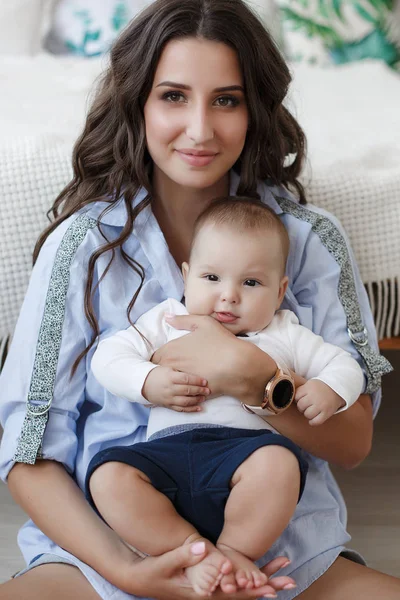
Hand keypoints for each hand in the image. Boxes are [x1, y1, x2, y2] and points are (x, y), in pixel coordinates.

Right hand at [119, 542, 295, 598]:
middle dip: (267, 585)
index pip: (233, 593)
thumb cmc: (153, 572)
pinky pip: (233, 584)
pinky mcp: (208, 584)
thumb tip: (204, 545)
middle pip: (244, 593)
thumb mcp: (165, 564)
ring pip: (242, 589)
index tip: (272, 585)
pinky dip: (249, 578)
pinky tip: (262, 576)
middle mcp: (210, 595)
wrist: (141, 579)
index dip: (253, 588)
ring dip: (263, 581)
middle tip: (291, 580)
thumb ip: (184, 554)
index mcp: (203, 593)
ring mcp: (210, 591)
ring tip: (285, 577)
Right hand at [142, 366, 209, 411]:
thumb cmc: (159, 374)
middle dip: (199, 390)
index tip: (205, 381)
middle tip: (208, 390)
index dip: (197, 380)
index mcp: (170, 377)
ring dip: (196, 400)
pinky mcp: (168, 405)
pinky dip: (191, 409)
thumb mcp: (168, 368)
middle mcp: (170, 389)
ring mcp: (169, 398)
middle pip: (187, 390)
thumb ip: (180, 370)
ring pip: (185, 401)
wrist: (145, 384)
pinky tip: (199, 408)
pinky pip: (181, 409)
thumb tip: (197, 368)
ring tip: (204, 397)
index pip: (186, 379)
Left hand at [152, 314, 276, 401]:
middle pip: (159, 371)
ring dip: (173, 380)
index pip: (154, 357)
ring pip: (170, 382)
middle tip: (174, 367)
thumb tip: (167, 317)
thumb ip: (182, 320)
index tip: (168, 356)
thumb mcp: (203, 323)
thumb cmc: (221, 342)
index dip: (160, 357)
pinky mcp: (191, 392)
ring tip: (183, 376)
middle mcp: (173, 367)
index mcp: (172, 350)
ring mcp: (181, 381)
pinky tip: (194, 384)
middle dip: (164, 369)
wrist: (238, 366)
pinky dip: (185, 389)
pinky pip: (182, 392)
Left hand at [295, 379, 344, 425]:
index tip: (303, 398)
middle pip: (301, 406)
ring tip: (312, 410)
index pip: (297, 396)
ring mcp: (321, 405)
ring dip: (307, 414)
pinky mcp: (327, 413)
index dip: (298, 399)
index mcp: (309, 388)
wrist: (337, 389)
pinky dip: (312, 422)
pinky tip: (313, 419)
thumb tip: (288, 399)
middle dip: (302, 407)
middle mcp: (314, 396)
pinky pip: (316, 421)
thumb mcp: (310, 384)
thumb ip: (301, 391)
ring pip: (307, 414)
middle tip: (307, 405)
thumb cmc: (320, 388)